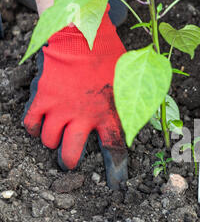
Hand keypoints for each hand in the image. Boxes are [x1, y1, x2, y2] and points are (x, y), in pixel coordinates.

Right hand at [23, 5, 127, 188]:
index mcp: (109, 115)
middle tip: (69, 162)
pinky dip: (34, 128)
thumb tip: (146, 122)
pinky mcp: (43, 99)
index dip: (116, 170)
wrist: (84, 37)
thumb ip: (134, 106)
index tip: (116, 184)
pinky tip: (39, 126)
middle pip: (71, 154)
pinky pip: (31, 124)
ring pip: (50, 140)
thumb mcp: (129, 85)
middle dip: (69, 161)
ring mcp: (60, 109)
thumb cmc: (110, 59)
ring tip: (56, 136)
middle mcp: (84, 118)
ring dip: (52, 141)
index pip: (115, 150)